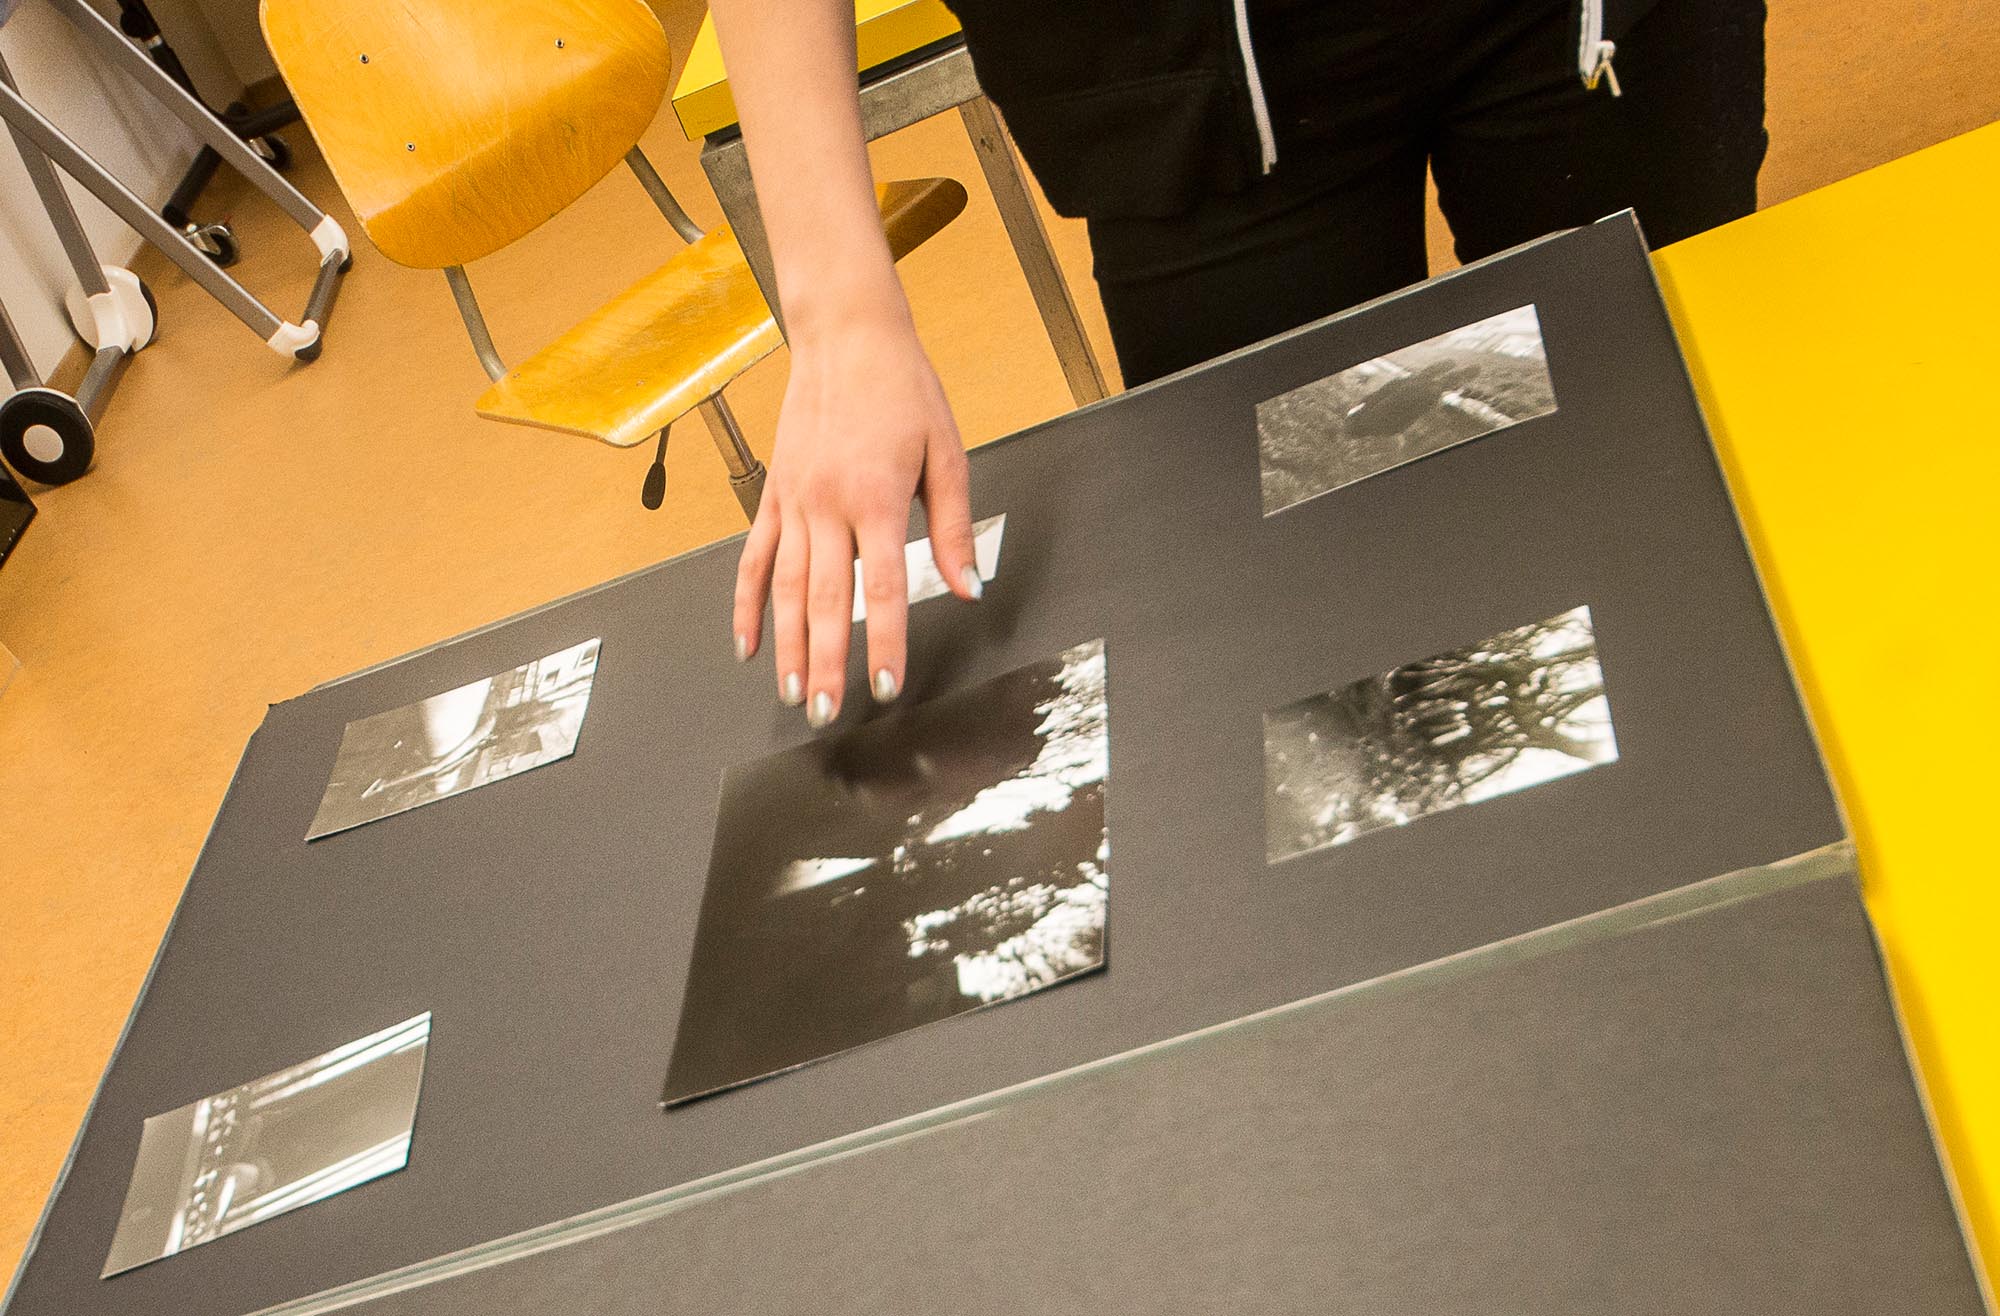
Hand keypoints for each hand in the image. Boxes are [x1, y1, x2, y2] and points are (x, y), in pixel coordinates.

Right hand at [733, 303, 977, 727]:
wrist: (846, 336)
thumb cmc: (903, 390)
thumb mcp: (946, 452)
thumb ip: (951, 526)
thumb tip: (969, 587)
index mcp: (875, 497)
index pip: (880, 587)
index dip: (882, 642)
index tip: (884, 686)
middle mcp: (827, 504)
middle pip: (824, 600)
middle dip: (827, 662)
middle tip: (828, 712)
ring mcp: (793, 502)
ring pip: (785, 588)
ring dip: (788, 646)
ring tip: (794, 692)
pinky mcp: (773, 494)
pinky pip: (754, 559)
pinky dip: (747, 605)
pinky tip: (749, 645)